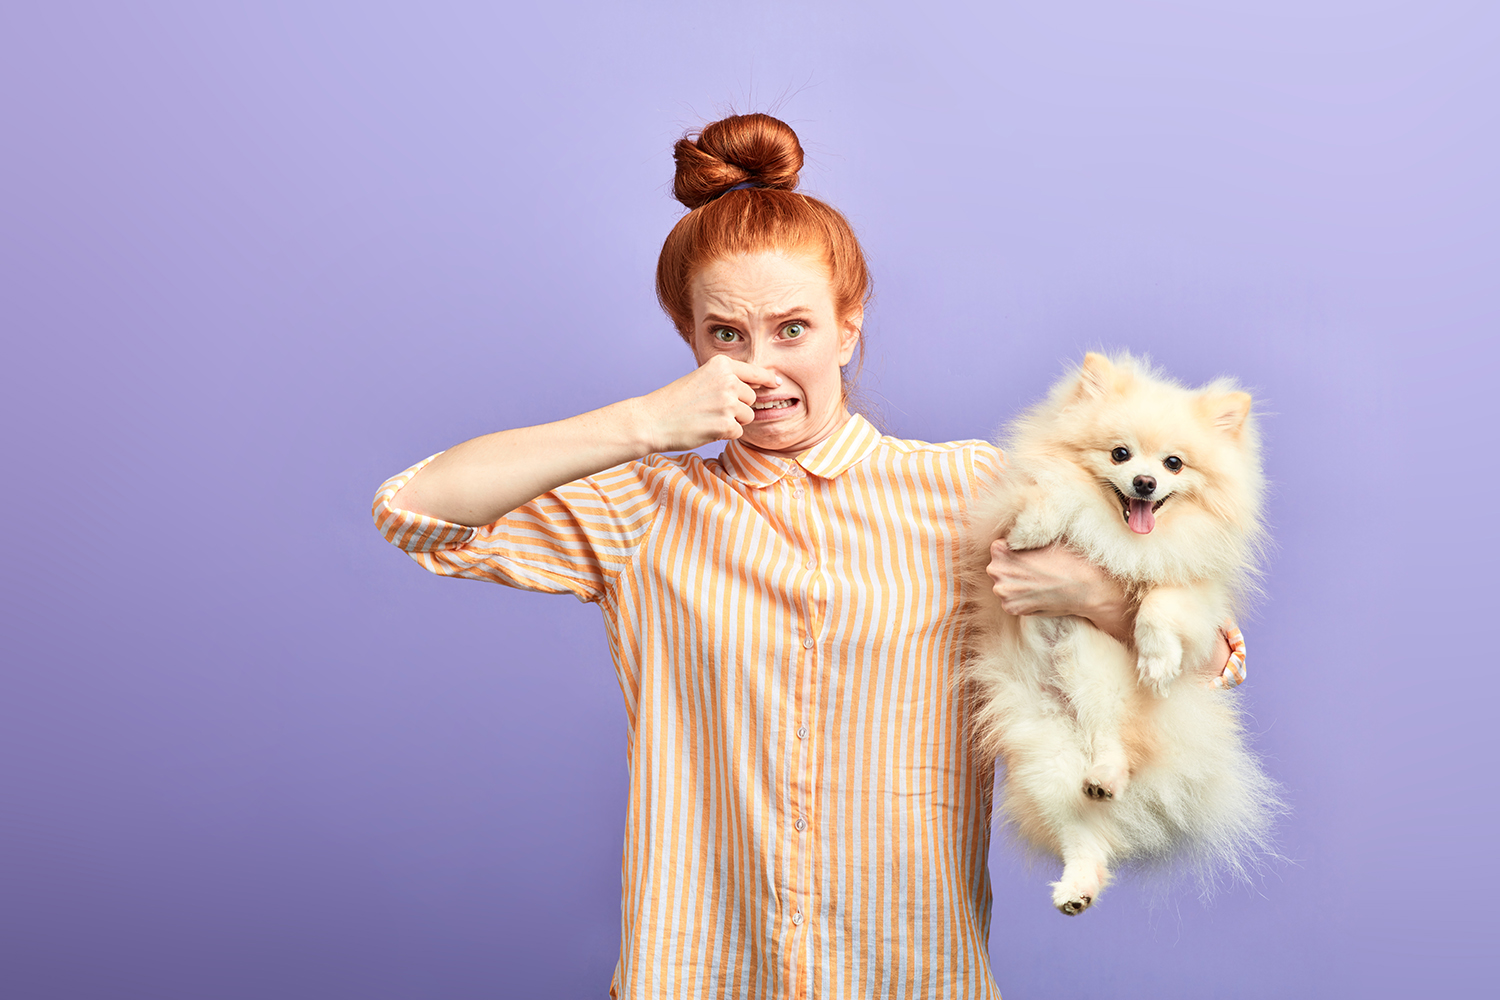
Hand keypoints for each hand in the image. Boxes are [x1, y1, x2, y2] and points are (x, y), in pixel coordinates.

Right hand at [635, 355, 782, 452]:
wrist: (653, 419)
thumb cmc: (675, 401)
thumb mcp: (701, 378)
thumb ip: (727, 379)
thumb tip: (759, 384)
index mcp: (721, 365)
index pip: (754, 371)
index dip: (767, 378)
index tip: (776, 382)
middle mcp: (728, 380)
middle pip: (751, 397)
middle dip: (738, 406)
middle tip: (711, 408)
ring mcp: (728, 402)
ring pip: (747, 416)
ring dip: (732, 421)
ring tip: (708, 418)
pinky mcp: (725, 424)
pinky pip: (738, 432)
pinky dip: (725, 434)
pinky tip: (706, 428)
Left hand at [986, 538, 1132, 641]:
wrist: (1085, 587)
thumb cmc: (1067, 559)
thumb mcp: (1043, 539)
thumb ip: (1022, 539)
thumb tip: (1015, 538)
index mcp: (1000, 550)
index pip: (999, 548)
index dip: (1015, 551)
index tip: (1029, 555)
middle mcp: (995, 571)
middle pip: (999, 567)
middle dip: (1012, 568)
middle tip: (1035, 569)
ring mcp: (1002, 591)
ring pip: (1004, 584)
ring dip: (1016, 584)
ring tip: (1038, 581)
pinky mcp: (1010, 608)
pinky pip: (1010, 600)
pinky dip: (1021, 598)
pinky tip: (1038, 593)